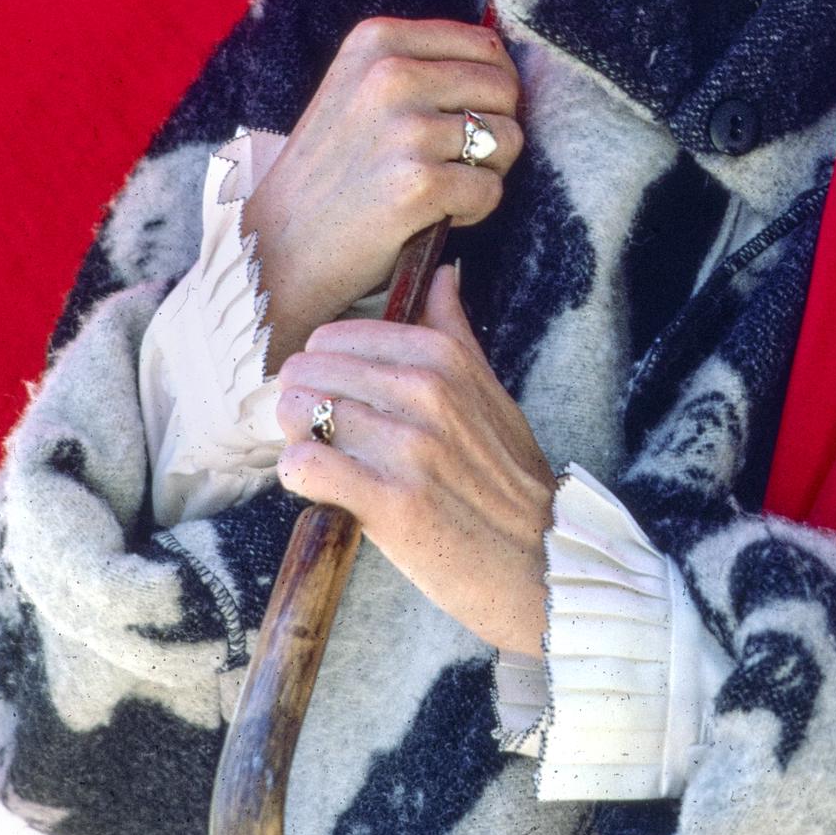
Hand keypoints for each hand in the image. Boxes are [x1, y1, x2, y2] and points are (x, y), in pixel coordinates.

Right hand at [243, 15, 523, 364]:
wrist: (275, 248)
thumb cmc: (330, 173)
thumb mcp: (359, 89)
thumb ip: (421, 67)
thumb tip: (502, 68)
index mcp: (378, 40)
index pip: (484, 46)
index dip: (491, 89)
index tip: (461, 120)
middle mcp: (391, 73)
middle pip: (504, 90)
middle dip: (494, 131)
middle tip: (451, 163)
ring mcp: (405, 128)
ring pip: (507, 140)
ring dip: (484, 173)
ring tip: (437, 189)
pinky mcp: (418, 183)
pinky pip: (490, 190)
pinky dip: (473, 211)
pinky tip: (430, 216)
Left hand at [274, 262, 554, 654]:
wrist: (537, 560)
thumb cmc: (509, 479)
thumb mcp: (493, 393)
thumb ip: (456, 332)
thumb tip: (442, 274)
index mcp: (446, 357)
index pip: (338, 336)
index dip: (323, 368)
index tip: (335, 398)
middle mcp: (427, 393)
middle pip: (311, 370)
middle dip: (303, 401)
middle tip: (321, 434)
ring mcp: (410, 447)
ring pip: (301, 414)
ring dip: (299, 439)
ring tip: (323, 460)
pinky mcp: (392, 503)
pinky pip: (305, 466)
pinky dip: (298, 475)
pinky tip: (318, 486)